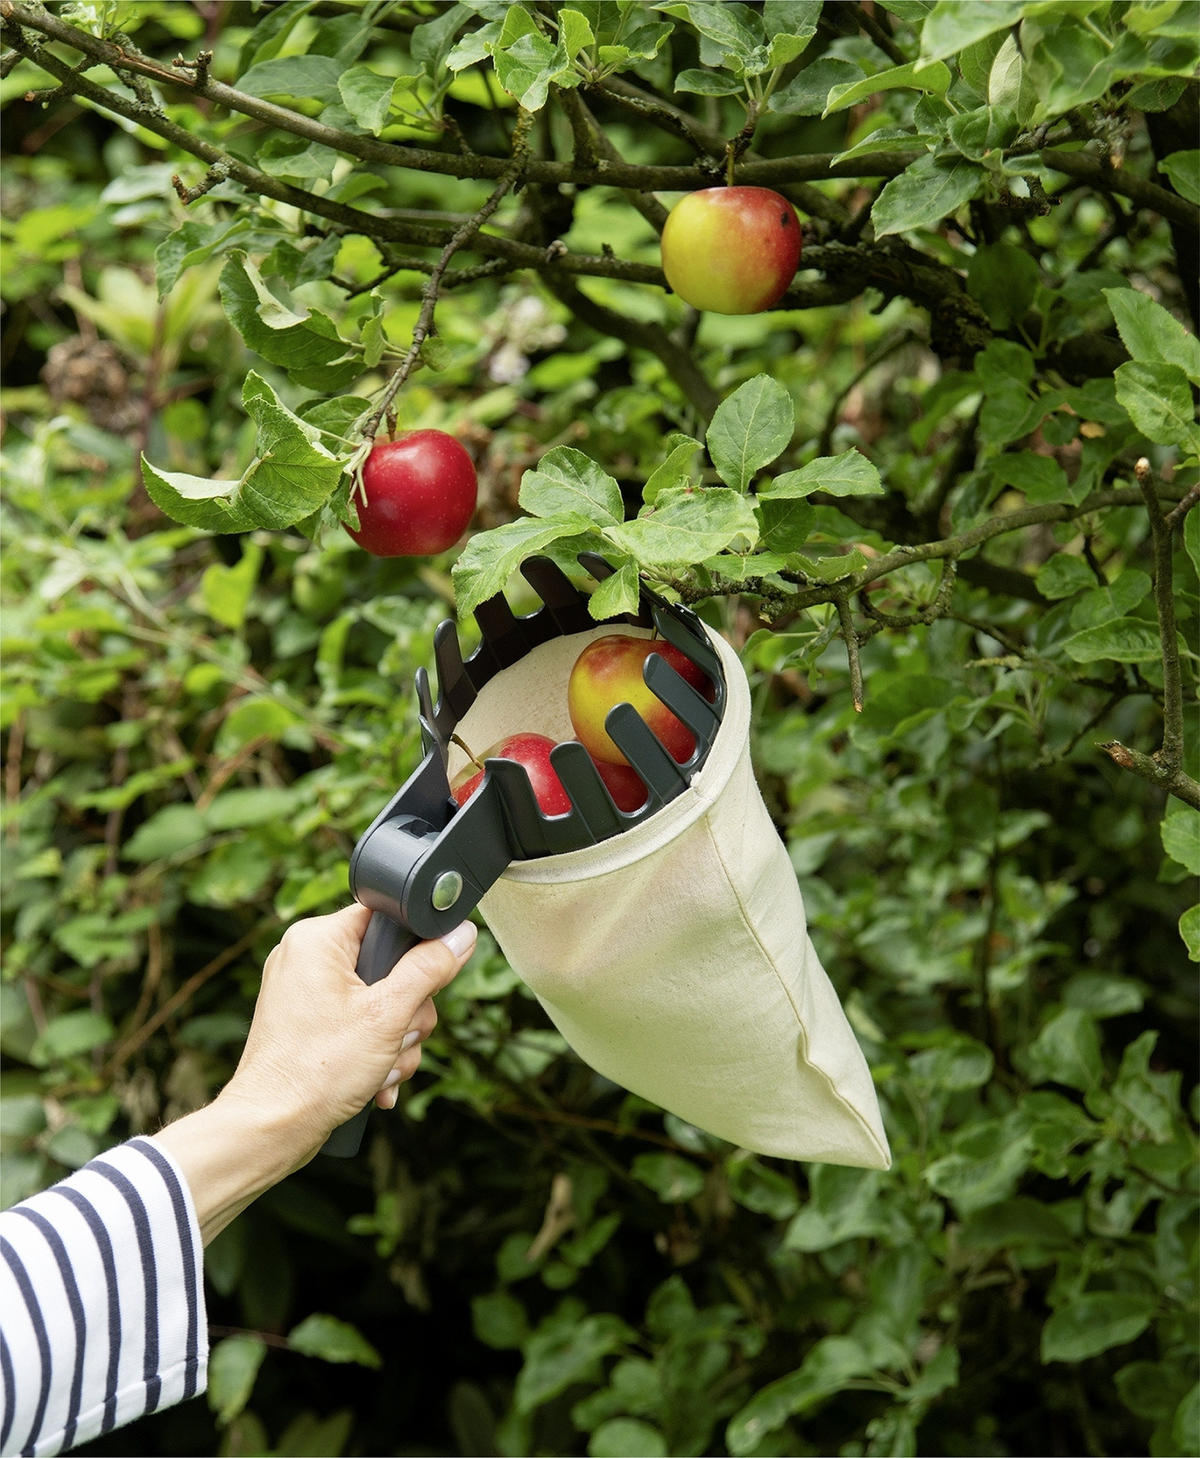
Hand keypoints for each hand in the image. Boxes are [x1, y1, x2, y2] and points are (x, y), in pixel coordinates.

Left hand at [222, 904, 475, 1154]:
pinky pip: (360, 1023)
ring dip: (396, 1040)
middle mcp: (306, 958)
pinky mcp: (309, 1024)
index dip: (415, 948)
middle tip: (396, 1038)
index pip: (386, 917)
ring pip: (382, 1001)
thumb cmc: (316, 1071)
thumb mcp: (388, 1015)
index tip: (426, 981)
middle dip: (407, 1012)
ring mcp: (306, 993)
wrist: (271, 1130)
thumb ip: (429, 969)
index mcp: (317, 939)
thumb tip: (460, 935)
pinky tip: (375, 1082)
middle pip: (391, 965)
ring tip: (382, 1068)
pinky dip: (374, 1051)